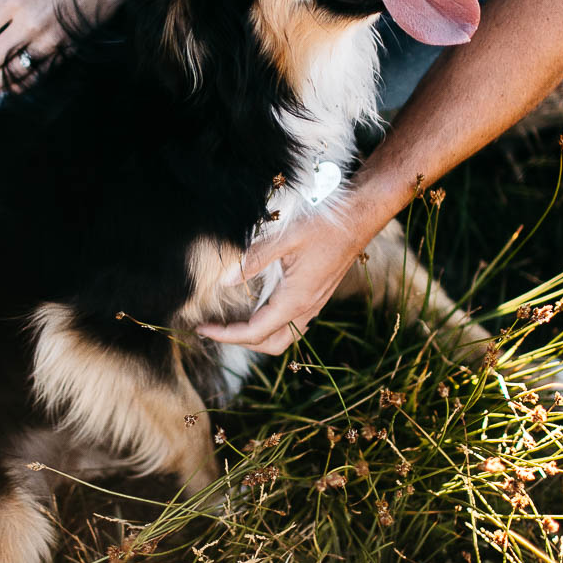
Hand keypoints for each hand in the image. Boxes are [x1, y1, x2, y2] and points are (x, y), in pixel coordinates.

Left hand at [197, 206, 385, 355]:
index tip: (202, 328)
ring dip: (256, 336)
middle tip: (214, 327)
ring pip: (283, 337)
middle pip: (269, 344)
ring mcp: (314, 305)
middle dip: (239, 342)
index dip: (225, 335)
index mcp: (296, 300)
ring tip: (231, 322)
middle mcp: (307, 309)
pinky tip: (256, 308)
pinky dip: (270, 325)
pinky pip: (292, 324)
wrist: (360, 218)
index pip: (255, 333)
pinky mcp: (317, 297)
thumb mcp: (285, 237)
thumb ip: (253, 259)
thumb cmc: (326, 225)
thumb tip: (224, 281)